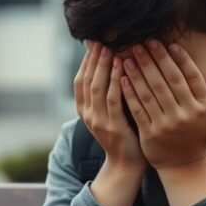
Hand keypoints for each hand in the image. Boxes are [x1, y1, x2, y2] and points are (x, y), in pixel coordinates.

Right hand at [75, 43, 145, 172]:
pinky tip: (122, 68)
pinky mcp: (113, 127)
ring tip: (111, 49)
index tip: (93, 45)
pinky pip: (113, 100)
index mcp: (84, 111)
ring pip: (98, 88)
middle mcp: (87, 115)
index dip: (85, 62)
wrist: (126, 164)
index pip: (80, 81)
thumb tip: (111, 67)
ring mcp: (99, 121)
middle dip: (94, 60)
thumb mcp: (108, 114)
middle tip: (101, 41)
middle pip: (87, 81)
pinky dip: (115, 82)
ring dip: (104, 66)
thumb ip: (106, 94)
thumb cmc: (123, 135)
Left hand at [120, 40, 205, 170]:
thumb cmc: (201, 135)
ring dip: (139, 71)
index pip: (191, 78)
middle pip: (168, 81)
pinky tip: (123, 76)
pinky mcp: (149, 133)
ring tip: (131, 54)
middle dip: (155, 59)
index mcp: (203, 108)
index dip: (181, 59)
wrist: (183, 165)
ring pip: (150, 92)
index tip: (170, 44)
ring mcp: (166, 125)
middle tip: (145, 42)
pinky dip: (130, 91)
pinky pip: (138, 107)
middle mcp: (185, 115)